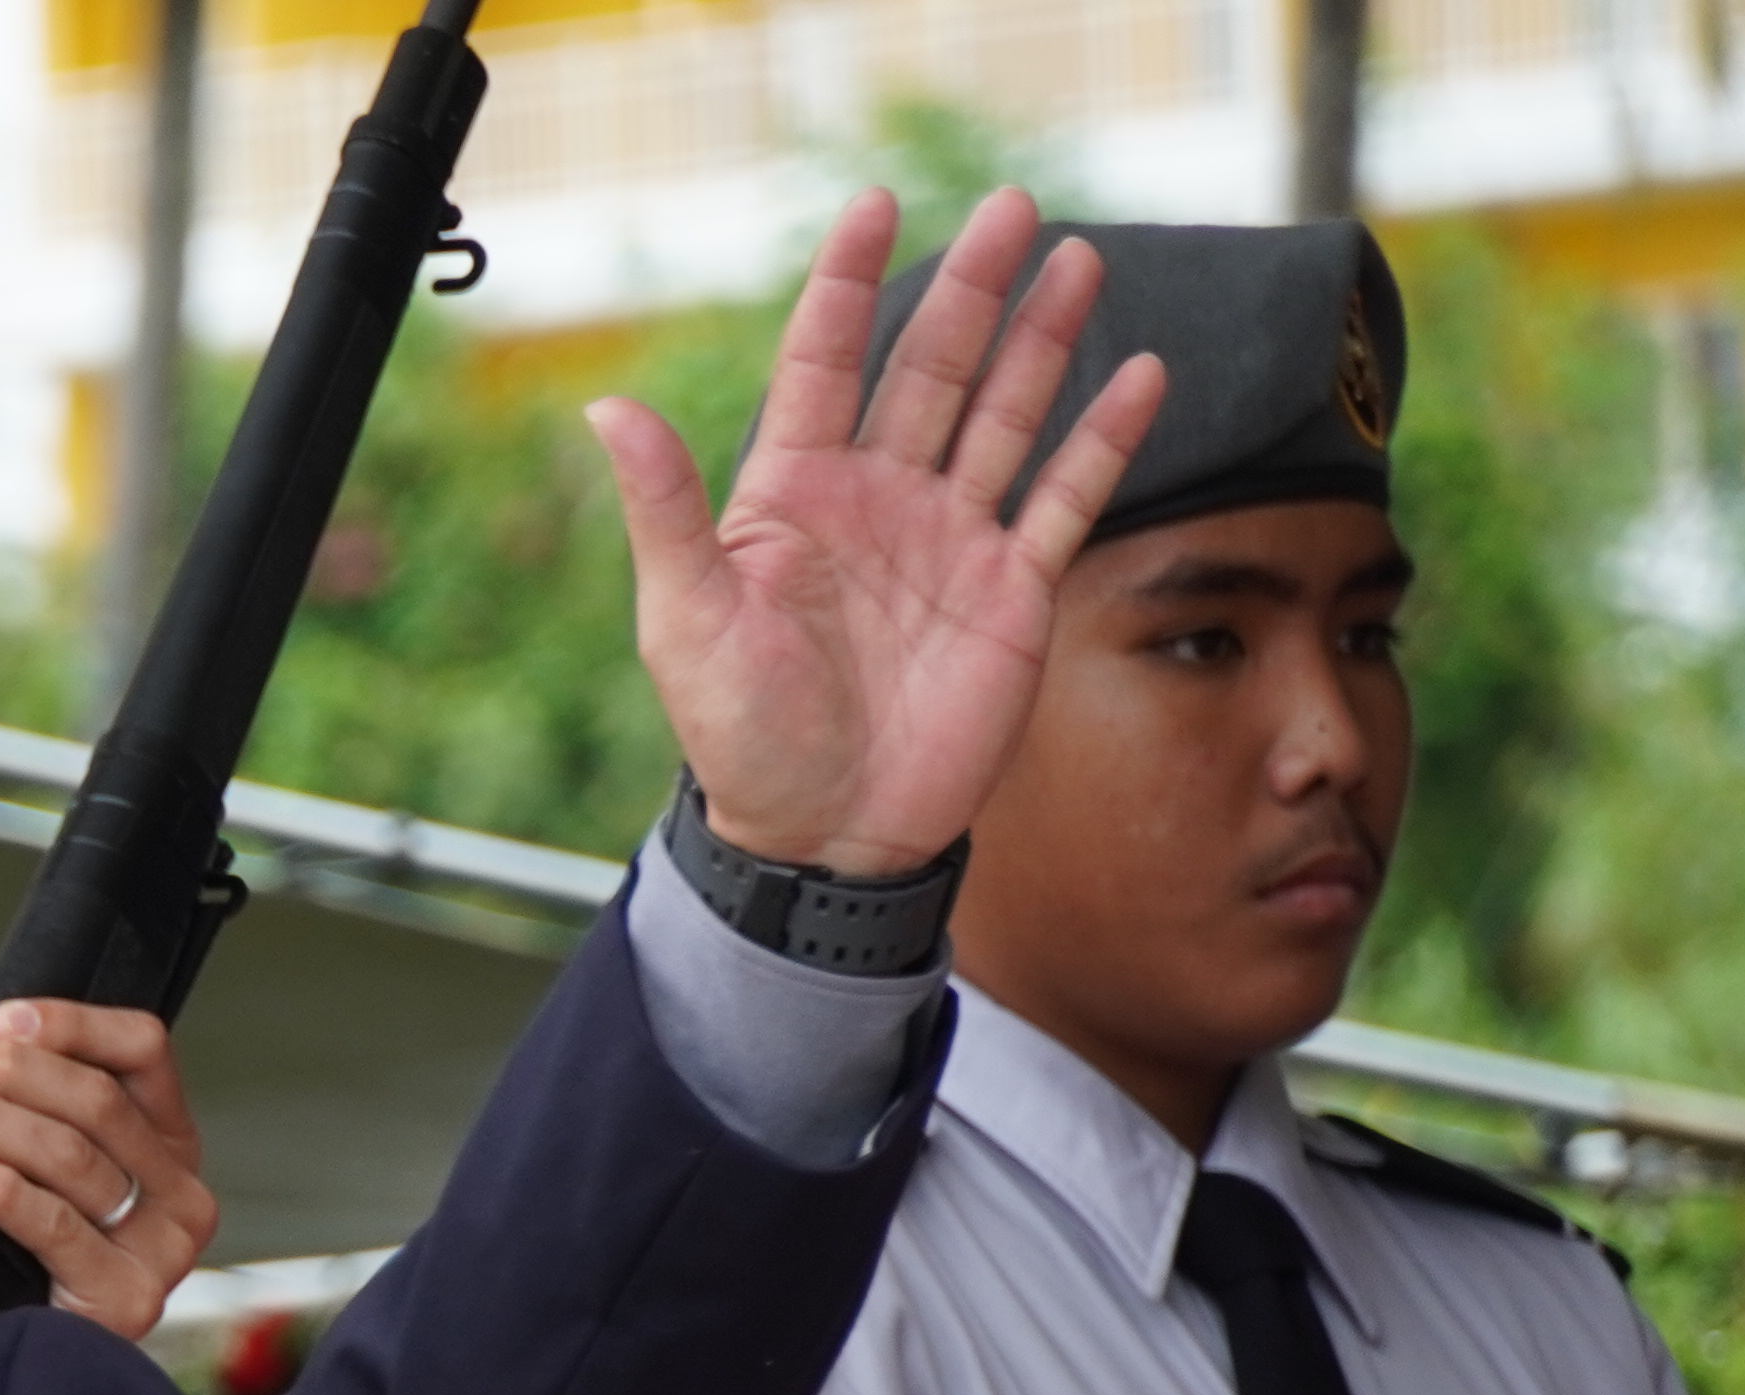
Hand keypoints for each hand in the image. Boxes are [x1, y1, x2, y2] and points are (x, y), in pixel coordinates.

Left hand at [0, 990, 216, 1333]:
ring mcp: (163, 1246)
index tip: (3, 1018)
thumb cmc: (1, 1253)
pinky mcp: (129, 1296)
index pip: (142, 1049)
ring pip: (70, 1154)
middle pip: (95, 1099)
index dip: (73, 1024)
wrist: (1, 1360)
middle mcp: (178, 1186)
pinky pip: (53, 1223)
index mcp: (161, 1136)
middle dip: (1, 1074)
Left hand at [591, 190, 1167, 874]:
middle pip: (930, 369)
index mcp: (792, 494)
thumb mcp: (687, 620)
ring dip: (1042, 339)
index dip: (848, 286)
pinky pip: (1066, 498)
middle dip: (971, 290)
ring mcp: (949, 538)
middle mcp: (876, 499)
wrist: (823, 837)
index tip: (877, 206)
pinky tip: (1137, 372)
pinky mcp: (1010, 589)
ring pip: (1004, 414)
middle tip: (1014, 209)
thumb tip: (606, 407)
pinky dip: (1103, 438)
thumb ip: (663, 510)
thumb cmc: (741, 736)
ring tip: (1076, 258)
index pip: (822, 364)